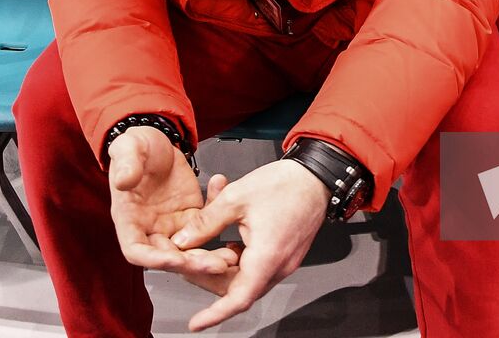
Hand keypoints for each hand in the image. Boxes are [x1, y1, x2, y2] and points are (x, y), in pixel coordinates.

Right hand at [108, 127, 217, 275]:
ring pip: (190, 250)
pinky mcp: (191, 215)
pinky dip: (220, 222)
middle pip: (168, 256)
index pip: (138, 251)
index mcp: (129, 218)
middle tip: (217, 264)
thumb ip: (126, 164)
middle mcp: (150, 227)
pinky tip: (229, 206)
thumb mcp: (128, 148)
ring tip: (230, 256)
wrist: (157, 140)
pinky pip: (206, 225)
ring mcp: (172, 224)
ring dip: (209, 256)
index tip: (178, 260)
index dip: (156, 260)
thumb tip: (123, 181)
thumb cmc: (137, 146)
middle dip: (192, 264)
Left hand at [171, 159, 329, 331]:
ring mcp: (285, 261)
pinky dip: (239, 258)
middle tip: (189, 263)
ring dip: (224, 265)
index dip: (215, 315)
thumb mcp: (237, 197)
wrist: (316, 175)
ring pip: (247, 277)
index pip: (238, 299)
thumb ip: (206, 222)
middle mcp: (279, 266)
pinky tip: (230, 239)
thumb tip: (182, 240)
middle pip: (237, 288)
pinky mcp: (287, 253)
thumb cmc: (286, 184)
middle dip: (210, 277)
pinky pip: (258, 266)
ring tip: (207, 245)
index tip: (197, 323)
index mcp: (267, 257)